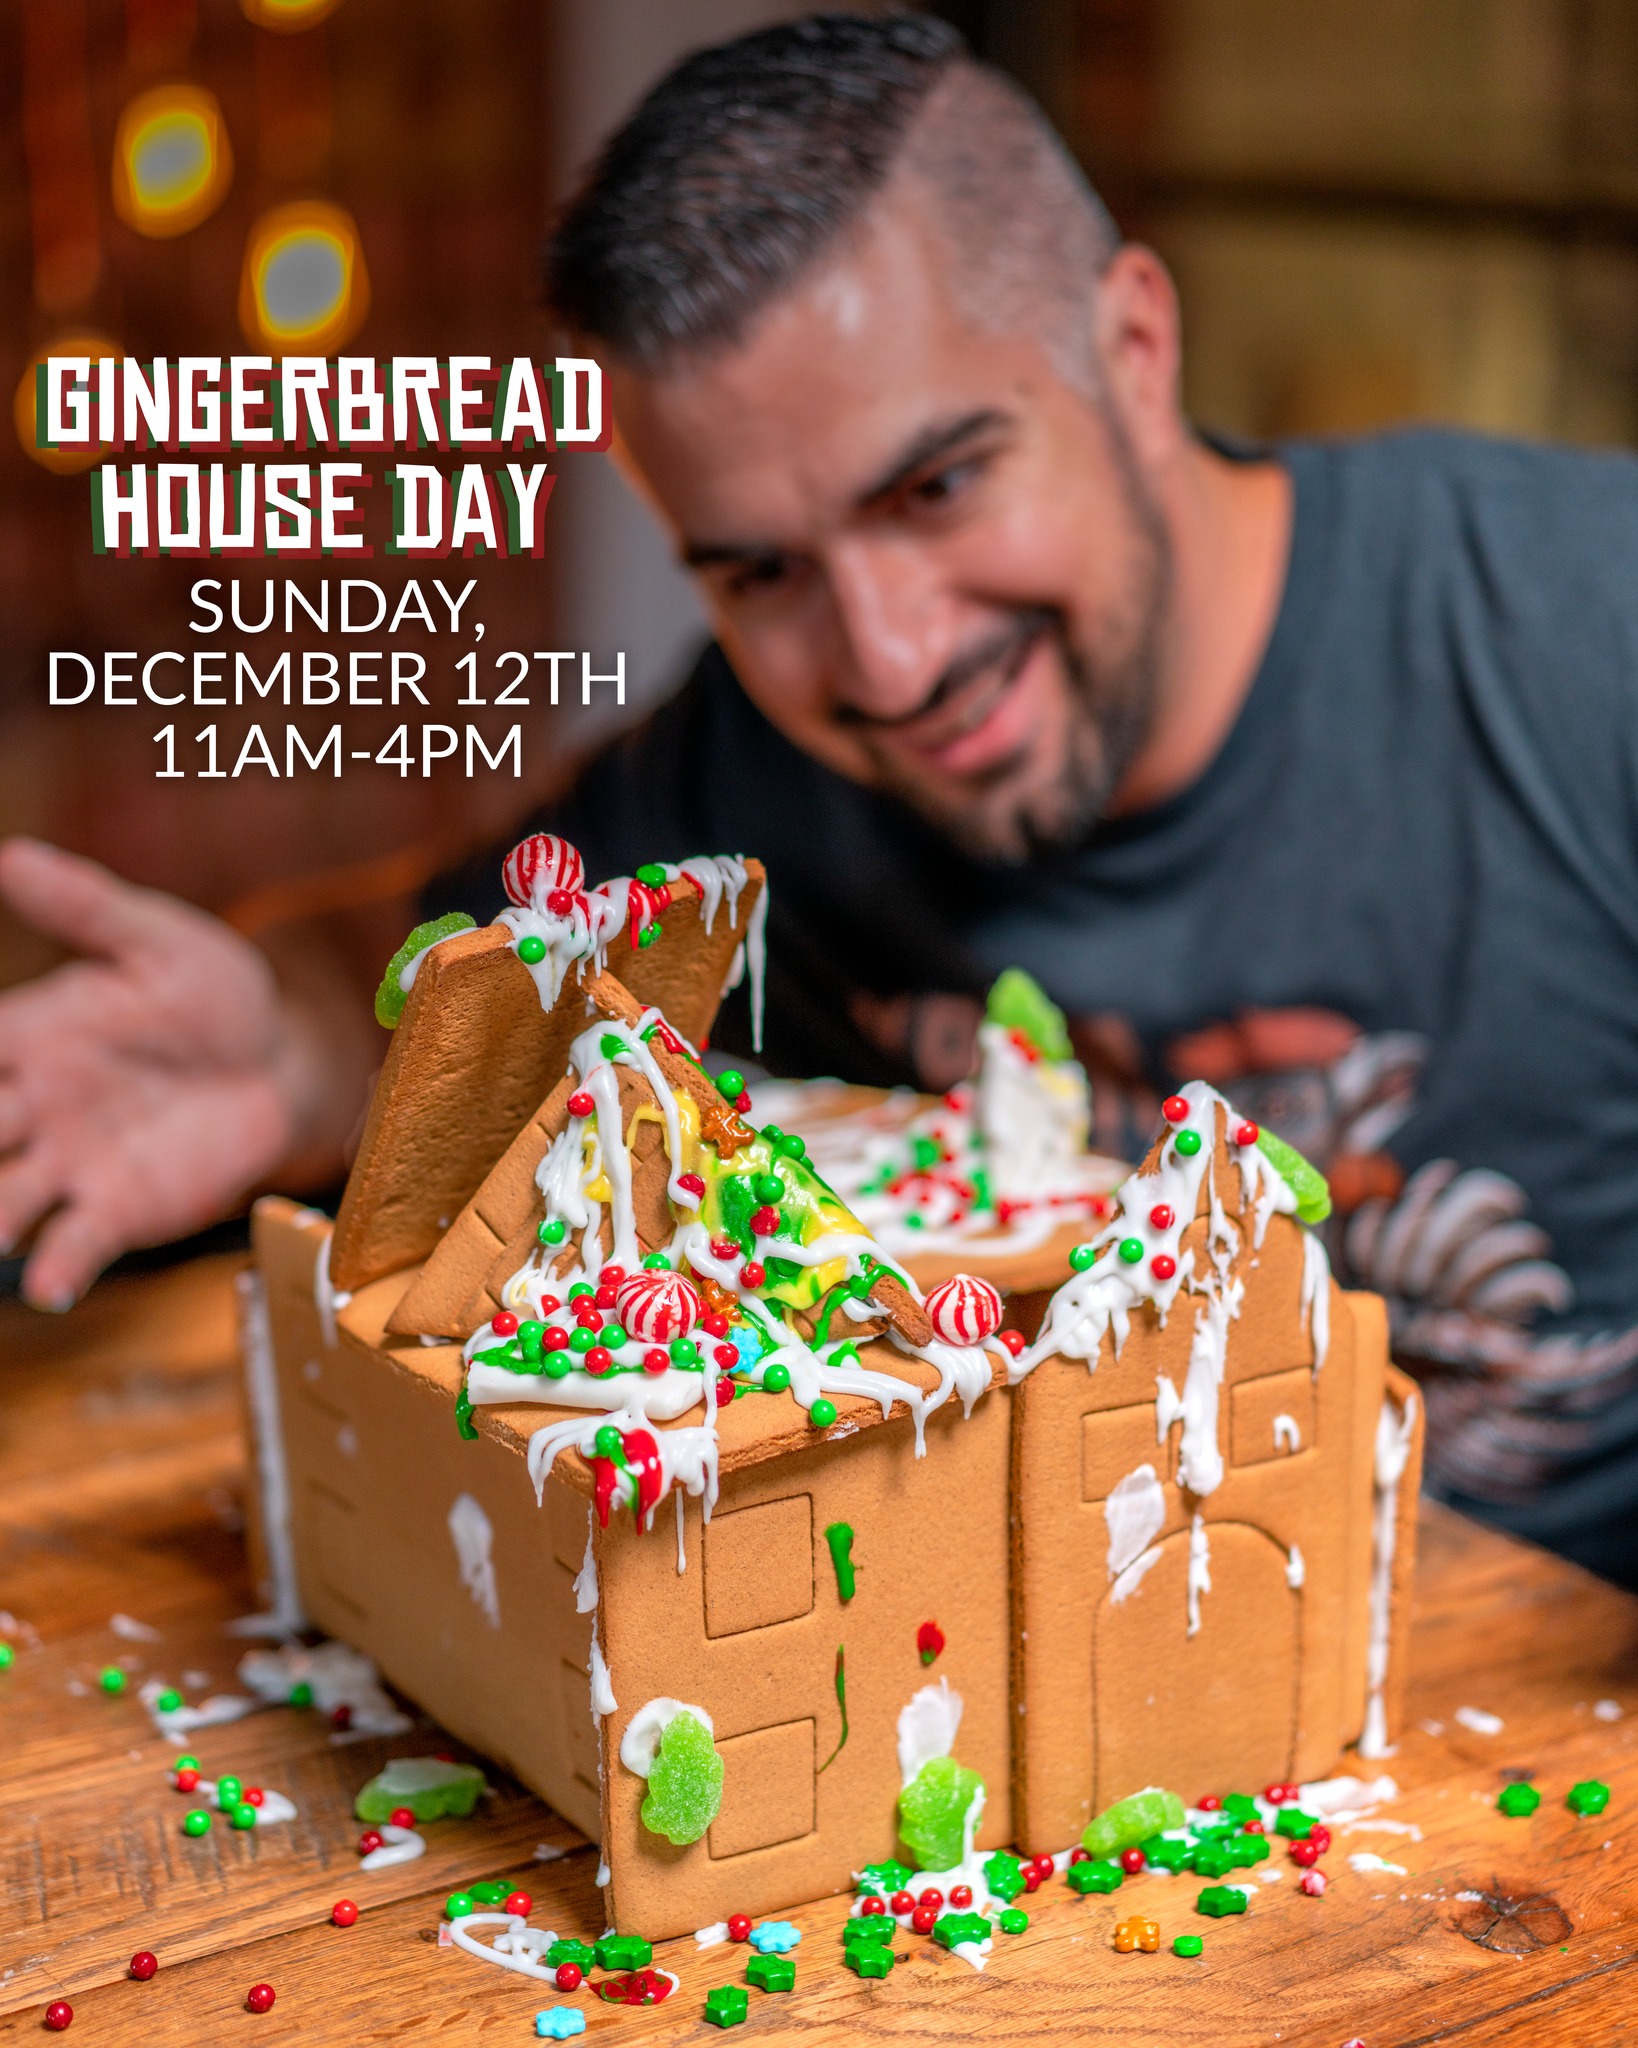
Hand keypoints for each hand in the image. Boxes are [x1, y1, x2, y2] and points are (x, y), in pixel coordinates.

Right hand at [0, 838, 335, 1308]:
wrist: (281, 1060)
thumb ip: (87, 907)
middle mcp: (30, 1105)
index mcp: (25, 1034)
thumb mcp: (157, 940)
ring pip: (2, 1200)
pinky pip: (74, 1246)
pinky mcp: (118, 1210)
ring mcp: (68, 1163)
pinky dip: (56, 1270)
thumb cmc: (210, 991)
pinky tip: (49, 1287)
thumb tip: (13, 855)